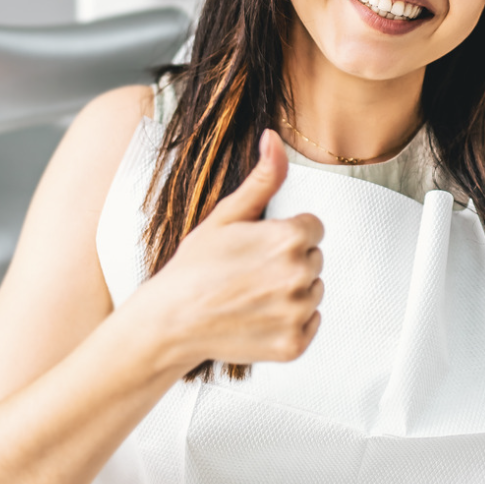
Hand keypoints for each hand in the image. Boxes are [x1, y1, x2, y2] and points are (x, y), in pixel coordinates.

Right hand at [151, 129, 323, 368]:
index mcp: (289, 238)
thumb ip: (263, 178)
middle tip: (249, 271)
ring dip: (291, 292)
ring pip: (314, 291)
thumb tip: (274, 138)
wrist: (170, 323)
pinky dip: (291, 323)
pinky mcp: (294, 345)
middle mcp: (299, 275)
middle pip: (314, 258)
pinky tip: (259, 317)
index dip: (284, 234)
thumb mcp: (227, 215)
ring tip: (251, 294)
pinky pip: (312, 324)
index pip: (313, 227)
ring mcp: (297, 313)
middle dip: (289, 261)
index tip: (258, 246)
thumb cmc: (194, 268)